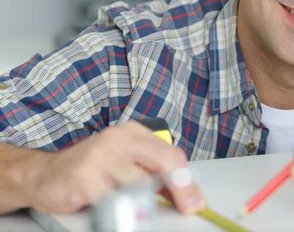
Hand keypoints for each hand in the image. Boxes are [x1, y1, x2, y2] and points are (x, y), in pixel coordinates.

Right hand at [23, 121, 204, 213]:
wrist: (44, 175)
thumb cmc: (90, 170)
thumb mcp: (126, 165)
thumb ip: (152, 174)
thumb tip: (184, 193)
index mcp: (133, 133)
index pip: (171, 153)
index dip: (188, 180)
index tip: (196, 201)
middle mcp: (118, 139)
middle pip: (164, 160)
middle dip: (181, 188)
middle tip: (188, 208)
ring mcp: (100, 156)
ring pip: (140, 183)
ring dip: (147, 203)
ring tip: (142, 212)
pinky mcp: (84, 177)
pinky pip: (114, 199)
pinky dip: (122, 210)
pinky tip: (120, 212)